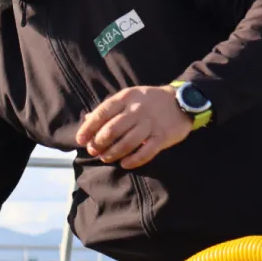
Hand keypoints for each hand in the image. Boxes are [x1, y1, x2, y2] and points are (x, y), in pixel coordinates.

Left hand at [75, 85, 191, 168]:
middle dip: (99, 143)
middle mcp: (137, 110)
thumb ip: (109, 108)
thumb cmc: (149, 101)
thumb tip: (86, 120)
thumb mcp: (129, 97)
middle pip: (113, 129)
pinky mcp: (162, 136)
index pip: (102, 113)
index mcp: (126, 97)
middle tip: (93, 151)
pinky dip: (133, 160)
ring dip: (113, 153)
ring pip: (127, 142)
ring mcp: (151, 123)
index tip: (80, 140)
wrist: (181, 102)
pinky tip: (125, 164)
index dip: (89, 128)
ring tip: (106, 158)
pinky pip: (146, 152)